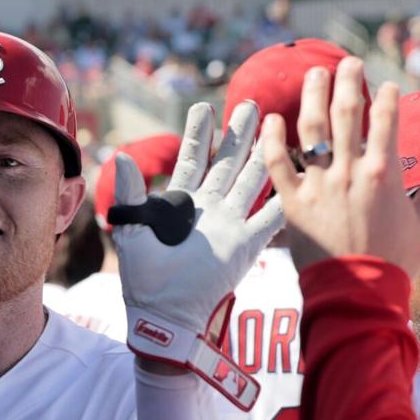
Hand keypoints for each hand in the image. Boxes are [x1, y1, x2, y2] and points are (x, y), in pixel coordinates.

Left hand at [114, 101, 283, 408]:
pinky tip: (298, 175)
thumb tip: (121, 156)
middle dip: (238, 134)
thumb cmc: (145, 278)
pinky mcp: (248, 244)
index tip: (204, 107)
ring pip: (252, 180)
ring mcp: (231, 224)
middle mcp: (209, 209)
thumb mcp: (133, 229)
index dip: (198, 134)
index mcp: (180, 204)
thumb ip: (131, 192)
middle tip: (250, 105)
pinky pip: (271, 217)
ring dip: (263, 155)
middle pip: (227, 163)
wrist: (167, 314)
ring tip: (276, 127)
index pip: (192, 159)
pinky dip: (283, 198)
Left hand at [263, 57, 419, 275]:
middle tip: (347, 62)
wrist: (357, 294)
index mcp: (384, 172)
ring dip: (312, 96)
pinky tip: (271, 118)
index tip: (386, 85)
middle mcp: (348, 171)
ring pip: (311, 129)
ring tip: (314, 74)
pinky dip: (272, 140)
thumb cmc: (396, 259)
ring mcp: (317, 185)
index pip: (387, 119)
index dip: (387, 96)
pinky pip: (277, 165)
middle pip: (347, 113)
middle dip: (348, 81)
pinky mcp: (292, 202)